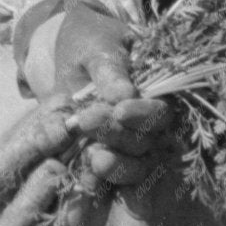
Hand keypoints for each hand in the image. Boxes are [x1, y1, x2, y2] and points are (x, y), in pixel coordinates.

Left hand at [22, 1, 172, 187]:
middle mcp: (146, 124)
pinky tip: (83, 178)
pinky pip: (110, 180)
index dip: (143, 115)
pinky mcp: (104, 158)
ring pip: (135, 167)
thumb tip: (126, 95)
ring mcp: (126, 145)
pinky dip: (99, 181)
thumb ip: (109, 70)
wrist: (66, 54)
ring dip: (116, 167)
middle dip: (118, 136)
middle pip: (146, 142)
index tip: (119, 111)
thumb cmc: (87, 44)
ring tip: (92, 160)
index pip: (159, 112)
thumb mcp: (95, 48)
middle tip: (86, 123)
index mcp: (153, 94)